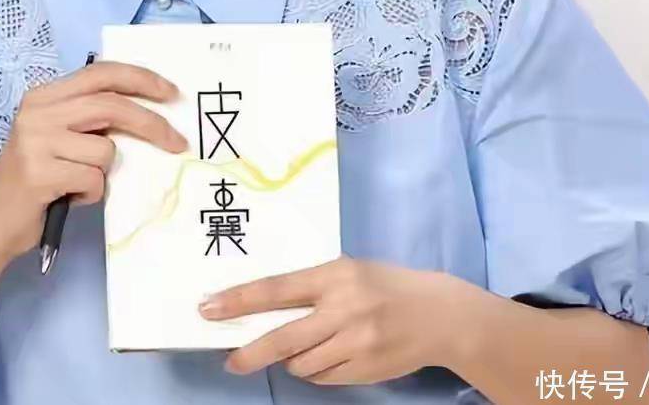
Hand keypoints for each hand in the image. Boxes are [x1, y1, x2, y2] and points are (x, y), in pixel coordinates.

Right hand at [0, 60, 187, 265]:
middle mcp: (37, 112)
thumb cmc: (35, 180)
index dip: (141, 79)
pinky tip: (68, 197)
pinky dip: (91, 193)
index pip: (101, 73)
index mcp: (44, 96)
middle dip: (152, 123)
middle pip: (111, 105)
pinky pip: (94, 180)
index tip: (172, 92)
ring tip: (78, 182)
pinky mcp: (39, 175)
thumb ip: (91, 119)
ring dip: (104, 173)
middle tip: (178, 142)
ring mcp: (35, 142)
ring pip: (106, 150)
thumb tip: (150, 113)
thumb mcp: (59, 137)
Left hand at [198, 256, 476, 384]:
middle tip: (230, 360)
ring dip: (292, 359)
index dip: (240, 300)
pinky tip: (329, 354)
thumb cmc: (386, 285)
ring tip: (305, 345)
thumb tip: (265, 308)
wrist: (439, 314)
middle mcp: (343, 309)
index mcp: (335, 275)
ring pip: (301, 363)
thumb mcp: (350, 271)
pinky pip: (323, 377)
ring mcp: (355, 343)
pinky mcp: (364, 369)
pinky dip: (316, 370)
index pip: (277, 289)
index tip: (209, 308)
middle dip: (251, 352)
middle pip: (283, 337)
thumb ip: (314, 286)